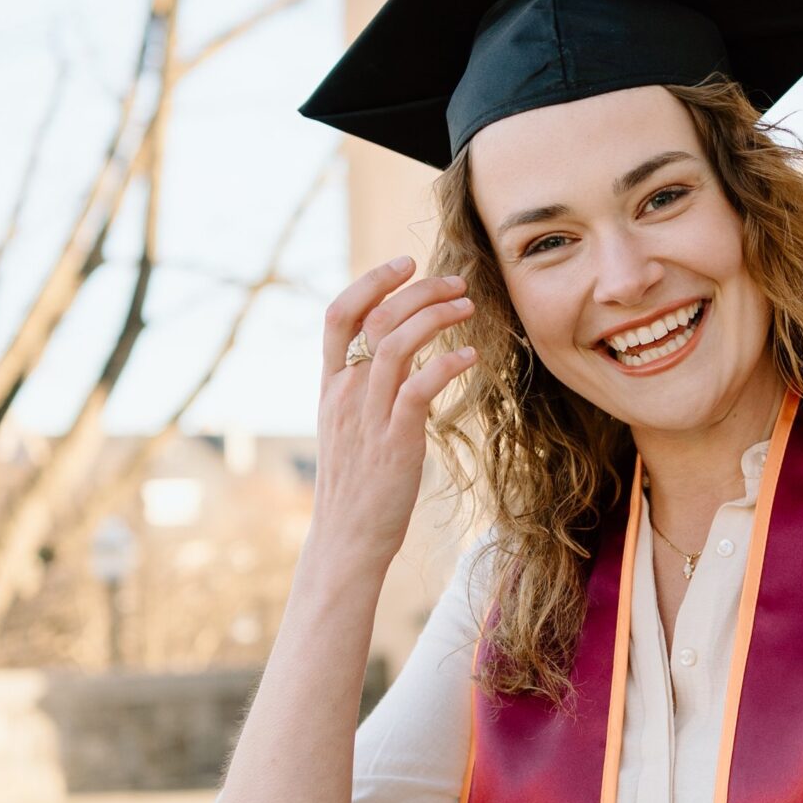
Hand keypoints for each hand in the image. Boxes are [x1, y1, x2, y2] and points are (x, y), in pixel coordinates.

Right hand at [310, 256, 475, 570]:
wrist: (348, 539)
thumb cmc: (359, 485)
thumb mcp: (350, 427)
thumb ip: (364, 389)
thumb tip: (395, 356)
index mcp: (331, 386)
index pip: (339, 314)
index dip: (372, 280)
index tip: (407, 263)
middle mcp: (345, 393)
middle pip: (377, 317)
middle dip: (421, 290)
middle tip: (458, 283)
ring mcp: (368, 415)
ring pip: (397, 342)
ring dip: (437, 316)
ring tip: (469, 307)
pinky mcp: (395, 440)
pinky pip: (418, 387)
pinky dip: (447, 364)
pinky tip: (471, 356)